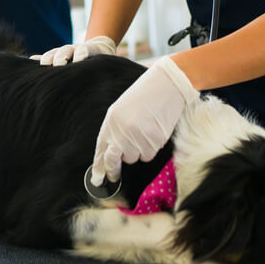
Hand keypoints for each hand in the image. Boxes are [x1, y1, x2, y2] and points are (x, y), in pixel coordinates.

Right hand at [33, 35, 116, 65]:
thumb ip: (109, 68)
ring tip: (44, 65)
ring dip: (49, 57)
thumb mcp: (107, 63)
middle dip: (62, 57)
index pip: (83, 50)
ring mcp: (64, 52)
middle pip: (66, 50)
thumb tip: (125, 78)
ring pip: (54, 52)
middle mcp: (74, 49)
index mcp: (88, 50)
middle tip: (59, 65)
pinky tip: (29, 63)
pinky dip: (38, 59)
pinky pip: (45, 56)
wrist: (99, 48)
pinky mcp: (56, 56)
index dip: (81, 54)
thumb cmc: (104, 62)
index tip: (80, 60)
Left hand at [91, 56, 198, 185]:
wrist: (167, 85)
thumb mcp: (121, 109)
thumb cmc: (143, 96)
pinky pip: (149, 155)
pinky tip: (153, 133)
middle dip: (113, 170)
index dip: (99, 167)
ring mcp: (138, 137)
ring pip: (133, 158)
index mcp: (111, 122)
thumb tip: (110, 154)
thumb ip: (114, 130)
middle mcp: (122, 131)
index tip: (97, 178)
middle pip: (114, 161)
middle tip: (113, 177)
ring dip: (137, 152)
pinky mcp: (154, 141)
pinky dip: (150, 148)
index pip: (101, 150)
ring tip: (143, 133)